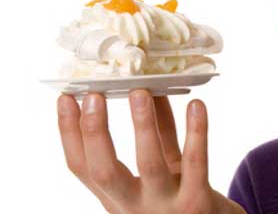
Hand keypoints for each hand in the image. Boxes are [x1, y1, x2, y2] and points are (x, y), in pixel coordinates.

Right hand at [56, 89, 246, 213]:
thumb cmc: (182, 198)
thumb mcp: (160, 171)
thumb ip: (152, 136)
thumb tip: (144, 89)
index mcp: (117, 198)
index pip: (83, 167)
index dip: (69, 133)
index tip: (65, 98)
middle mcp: (135, 206)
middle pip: (105, 171)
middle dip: (96, 132)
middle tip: (93, 95)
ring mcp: (166, 207)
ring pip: (150, 165)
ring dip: (144, 126)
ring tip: (140, 91)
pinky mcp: (198, 202)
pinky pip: (195, 163)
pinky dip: (196, 132)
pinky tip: (196, 104)